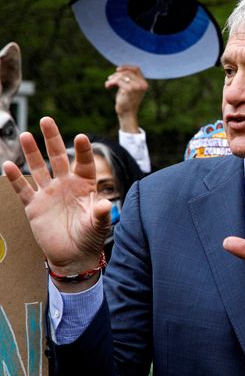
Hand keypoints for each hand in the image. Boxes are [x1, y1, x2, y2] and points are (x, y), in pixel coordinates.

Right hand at [2, 117, 109, 291]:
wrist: (74, 255)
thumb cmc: (90, 237)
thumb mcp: (99, 225)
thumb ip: (101, 214)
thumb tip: (104, 205)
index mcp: (85, 185)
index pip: (84, 163)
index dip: (83, 151)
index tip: (81, 137)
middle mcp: (66, 185)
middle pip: (59, 157)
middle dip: (52, 139)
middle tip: (47, 120)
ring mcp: (49, 193)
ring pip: (39, 168)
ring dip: (32, 152)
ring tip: (25, 135)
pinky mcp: (34, 206)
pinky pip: (23, 190)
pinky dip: (16, 179)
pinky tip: (8, 165)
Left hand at [107, 65, 146, 132]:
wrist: (127, 114)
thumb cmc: (127, 101)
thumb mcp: (130, 88)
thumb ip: (129, 79)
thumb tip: (120, 69)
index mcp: (144, 83)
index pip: (136, 69)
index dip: (126, 67)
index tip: (117, 70)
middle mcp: (143, 84)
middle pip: (127, 72)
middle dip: (116, 74)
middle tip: (109, 79)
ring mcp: (137, 87)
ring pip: (121, 75)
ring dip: (112, 78)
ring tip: (108, 84)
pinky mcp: (129, 90)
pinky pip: (118, 81)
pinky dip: (110, 82)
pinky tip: (108, 86)